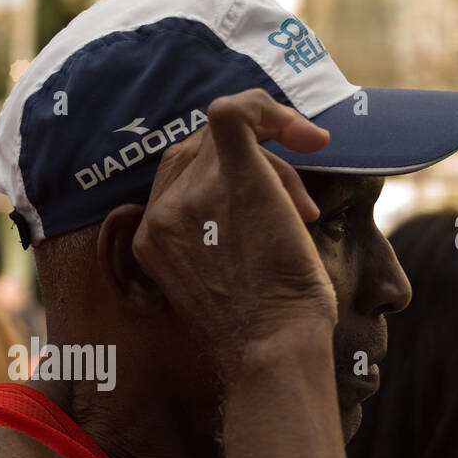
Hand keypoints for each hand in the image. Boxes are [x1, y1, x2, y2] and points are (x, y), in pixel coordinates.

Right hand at [131, 88, 333, 376]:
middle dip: (249, 169)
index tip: (269, 211)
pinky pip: (233, 112)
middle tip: (293, 210)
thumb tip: (257, 205)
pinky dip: (268, 109)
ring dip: (275, 167)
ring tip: (304, 213)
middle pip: (197, 155)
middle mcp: (160, 214)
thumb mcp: (218, 285)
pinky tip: (307, 136)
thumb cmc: (262, 332)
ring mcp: (190, 194)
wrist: (273, 348)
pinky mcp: (231, 176)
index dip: (222, 183)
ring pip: (226, 141)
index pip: (179, 180)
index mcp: (150, 240)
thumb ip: (213, 241)